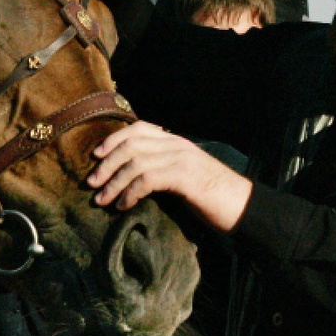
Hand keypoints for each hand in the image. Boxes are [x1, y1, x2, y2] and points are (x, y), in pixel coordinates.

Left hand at [88, 121, 252, 232]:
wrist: (244, 207)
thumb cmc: (213, 197)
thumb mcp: (184, 178)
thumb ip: (163, 171)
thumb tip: (133, 180)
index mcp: (176, 142)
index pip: (139, 129)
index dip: (114, 140)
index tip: (96, 156)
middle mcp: (177, 145)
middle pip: (131, 144)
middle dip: (107, 163)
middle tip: (92, 183)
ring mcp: (181, 158)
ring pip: (135, 162)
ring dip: (114, 182)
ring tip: (102, 200)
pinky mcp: (184, 176)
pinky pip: (147, 179)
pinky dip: (130, 192)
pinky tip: (124, 206)